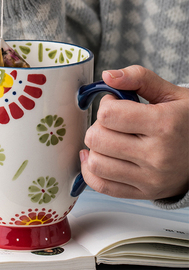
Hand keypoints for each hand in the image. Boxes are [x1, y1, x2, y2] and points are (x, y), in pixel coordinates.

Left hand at [80, 65, 188, 199]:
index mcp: (165, 124)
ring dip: (95, 148)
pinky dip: (90, 170)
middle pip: (97, 139)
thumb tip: (107, 76)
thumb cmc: (188, 122)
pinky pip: (101, 186)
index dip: (106, 105)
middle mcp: (157, 155)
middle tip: (112, 123)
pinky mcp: (143, 193)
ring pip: (96, 163)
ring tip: (108, 140)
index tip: (115, 104)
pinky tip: (96, 157)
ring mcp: (150, 179)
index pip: (108, 115)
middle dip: (98, 125)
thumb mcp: (173, 94)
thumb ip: (139, 78)